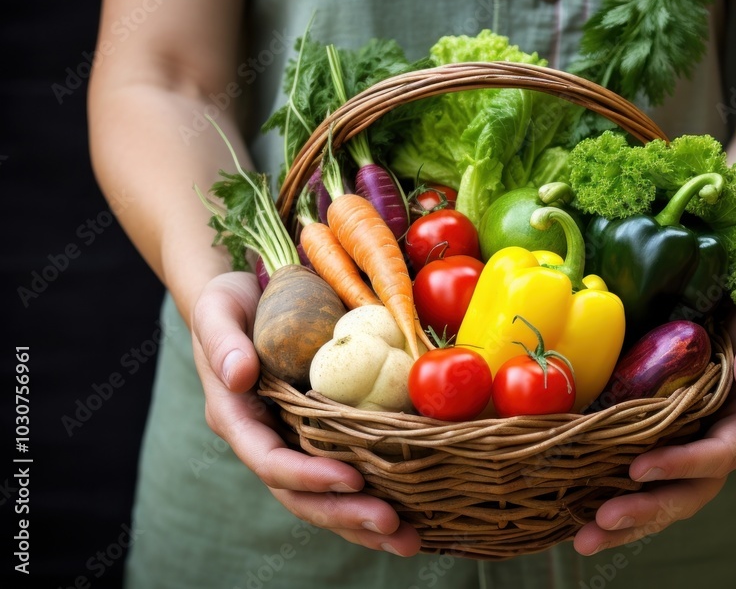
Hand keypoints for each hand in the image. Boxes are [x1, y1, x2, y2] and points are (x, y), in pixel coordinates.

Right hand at [190, 271, 421, 555]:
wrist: (246, 299)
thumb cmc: (229, 303)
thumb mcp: (217, 311)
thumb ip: (222, 342)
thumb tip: (237, 375)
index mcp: (238, 419)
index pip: (270, 460)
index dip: (308, 476)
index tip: (351, 478)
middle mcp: (266, 440)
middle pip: (302, 494)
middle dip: (346, 514)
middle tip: (393, 526)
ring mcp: (295, 443)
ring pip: (326, 497)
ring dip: (365, 522)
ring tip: (410, 539)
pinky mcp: (321, 437)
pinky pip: (347, 473)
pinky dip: (377, 495)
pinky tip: (414, 514)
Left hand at [572, 281, 735, 554]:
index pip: (720, 453)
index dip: (683, 464)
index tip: (640, 467)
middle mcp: (724, 438)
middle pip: (690, 489)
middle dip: (647, 511)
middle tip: (600, 524)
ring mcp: (694, 441)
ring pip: (666, 492)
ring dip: (628, 519)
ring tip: (584, 538)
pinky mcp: (669, 436)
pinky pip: (646, 474)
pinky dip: (615, 493)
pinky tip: (579, 513)